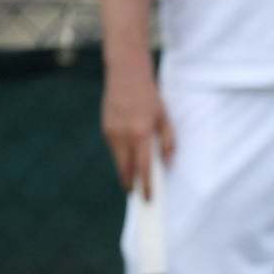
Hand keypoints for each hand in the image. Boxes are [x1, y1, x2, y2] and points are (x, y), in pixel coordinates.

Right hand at [102, 59, 171, 195]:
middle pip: (125, 169)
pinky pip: (114, 148)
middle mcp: (124, 135)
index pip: (143, 167)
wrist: (126, 76)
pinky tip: (128, 155)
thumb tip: (167, 164)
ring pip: (118, 159)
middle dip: (130, 183)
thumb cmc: (150, 97)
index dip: (146, 184)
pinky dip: (121, 155)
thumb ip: (168, 142)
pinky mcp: (105, 128)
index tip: (148, 197)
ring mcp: (111, 132)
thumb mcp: (165, 118)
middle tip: (136, 193)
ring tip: (133, 177)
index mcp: (141, 133)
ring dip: (125, 169)